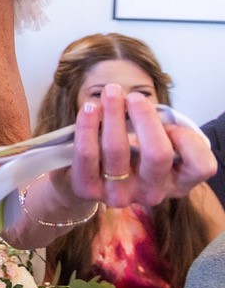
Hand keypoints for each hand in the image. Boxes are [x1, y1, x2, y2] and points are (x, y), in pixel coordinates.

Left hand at [63, 83, 217, 207]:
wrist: (91, 175)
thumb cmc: (135, 151)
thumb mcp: (160, 142)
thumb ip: (165, 130)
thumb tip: (149, 112)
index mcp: (178, 182)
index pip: (200, 166)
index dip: (188, 140)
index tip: (170, 122)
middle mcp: (152, 193)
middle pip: (157, 154)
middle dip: (145, 118)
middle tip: (134, 96)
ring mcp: (120, 195)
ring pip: (117, 150)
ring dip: (113, 114)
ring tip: (111, 92)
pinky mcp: (89, 189)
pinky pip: (86, 156)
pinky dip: (87, 127)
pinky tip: (90, 109)